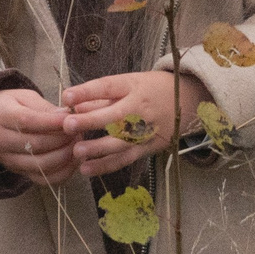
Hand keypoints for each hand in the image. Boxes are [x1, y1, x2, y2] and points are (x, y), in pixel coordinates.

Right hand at [0, 87, 78, 185]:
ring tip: (78, 144)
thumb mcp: (24, 97)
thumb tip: (67, 116)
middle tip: (79, 130)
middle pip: (36, 145)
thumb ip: (45, 107)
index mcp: (1, 116)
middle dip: (63, 139)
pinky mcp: (18, 172)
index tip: (71, 119)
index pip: (28, 121)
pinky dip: (62, 173)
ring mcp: (9, 160)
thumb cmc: (10, 106)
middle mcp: (1, 141)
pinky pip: (43, 179)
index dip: (53, 122)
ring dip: (65, 156)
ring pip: (41, 165)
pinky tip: (73, 160)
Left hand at [59, 70, 209, 176]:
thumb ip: (98, 98)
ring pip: (122, 141)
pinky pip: (126, 158)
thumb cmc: (150, 89)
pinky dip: (106, 165)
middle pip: (116, 115)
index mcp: (133, 86)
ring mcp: (147, 129)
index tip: (66, 97)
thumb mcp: (127, 84)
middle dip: (91, 121)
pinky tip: (86, 169)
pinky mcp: (149, 147)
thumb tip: (69, 106)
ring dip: (98, 148)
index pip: (109, 87)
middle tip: (68, 125)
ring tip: (77, 151)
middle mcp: (141, 107)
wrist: (188, 99)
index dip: (88, 92)